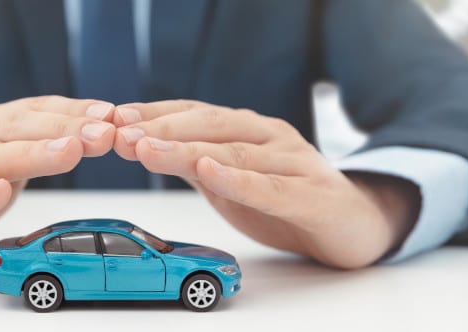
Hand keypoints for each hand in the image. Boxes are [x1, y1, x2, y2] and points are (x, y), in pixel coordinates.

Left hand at [112, 100, 419, 268]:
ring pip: (234, 153)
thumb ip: (193, 162)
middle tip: (121, 133)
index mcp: (248, 129)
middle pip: (210, 127)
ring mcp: (294, 162)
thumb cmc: (284, 196)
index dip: (155, 114)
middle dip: (161, 128)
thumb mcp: (230, 177)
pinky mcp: (313, 195)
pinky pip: (271, 188)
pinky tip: (210, 172)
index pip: (195, 114)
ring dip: (186, 150)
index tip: (115, 117)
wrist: (352, 222)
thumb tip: (141, 144)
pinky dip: (238, 180)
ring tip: (146, 148)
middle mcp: (270, 137)